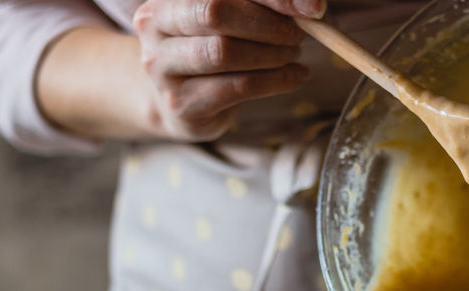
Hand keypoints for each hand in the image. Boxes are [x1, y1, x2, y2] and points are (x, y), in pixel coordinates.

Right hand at [133, 0, 320, 140]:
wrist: (180, 100)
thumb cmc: (211, 47)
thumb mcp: (232, 17)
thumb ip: (263, 5)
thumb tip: (313, 6)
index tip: (313, 7)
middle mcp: (155, 25)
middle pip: (215, 13)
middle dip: (267, 24)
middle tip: (297, 35)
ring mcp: (162, 66)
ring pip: (224, 52)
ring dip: (271, 54)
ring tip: (293, 55)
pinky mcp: (180, 102)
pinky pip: (236, 87)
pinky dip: (275, 82)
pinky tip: (295, 77)